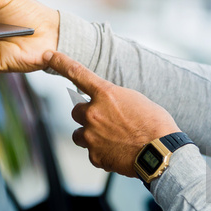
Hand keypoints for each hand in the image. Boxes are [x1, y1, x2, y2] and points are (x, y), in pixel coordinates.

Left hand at [45, 51, 179, 177]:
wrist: (161, 153)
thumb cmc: (154, 124)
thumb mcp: (134, 100)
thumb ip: (113, 99)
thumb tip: (104, 106)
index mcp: (105, 94)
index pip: (77, 72)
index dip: (61, 62)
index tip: (48, 55)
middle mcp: (93, 113)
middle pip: (76, 111)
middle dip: (87, 115)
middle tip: (106, 121)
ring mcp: (91, 136)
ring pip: (79, 133)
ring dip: (90, 134)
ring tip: (112, 138)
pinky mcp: (94, 155)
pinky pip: (91, 151)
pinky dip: (101, 151)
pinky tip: (118, 151)